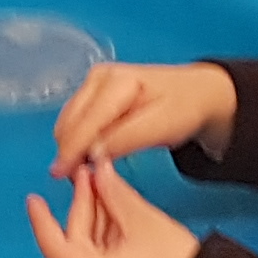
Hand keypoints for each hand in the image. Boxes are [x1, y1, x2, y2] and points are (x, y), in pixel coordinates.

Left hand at [23, 159, 200, 257]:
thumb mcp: (142, 220)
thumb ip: (113, 193)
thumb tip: (98, 169)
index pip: (54, 247)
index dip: (42, 220)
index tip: (34, 198)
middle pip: (76, 244)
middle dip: (84, 205)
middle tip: (89, 171)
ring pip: (91, 250)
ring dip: (97, 217)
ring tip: (103, 182)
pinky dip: (107, 236)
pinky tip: (113, 207)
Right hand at [52, 61, 238, 173]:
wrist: (194, 93)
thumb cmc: (181, 109)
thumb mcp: (162, 126)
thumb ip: (127, 139)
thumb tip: (93, 154)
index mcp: (118, 82)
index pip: (87, 122)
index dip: (73, 150)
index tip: (62, 174)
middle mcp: (99, 77)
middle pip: (70, 121)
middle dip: (68, 151)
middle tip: (76, 180)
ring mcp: (93, 82)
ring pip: (67, 122)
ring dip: (69, 147)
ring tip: (83, 171)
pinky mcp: (91, 92)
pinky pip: (74, 121)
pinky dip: (75, 140)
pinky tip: (87, 156)